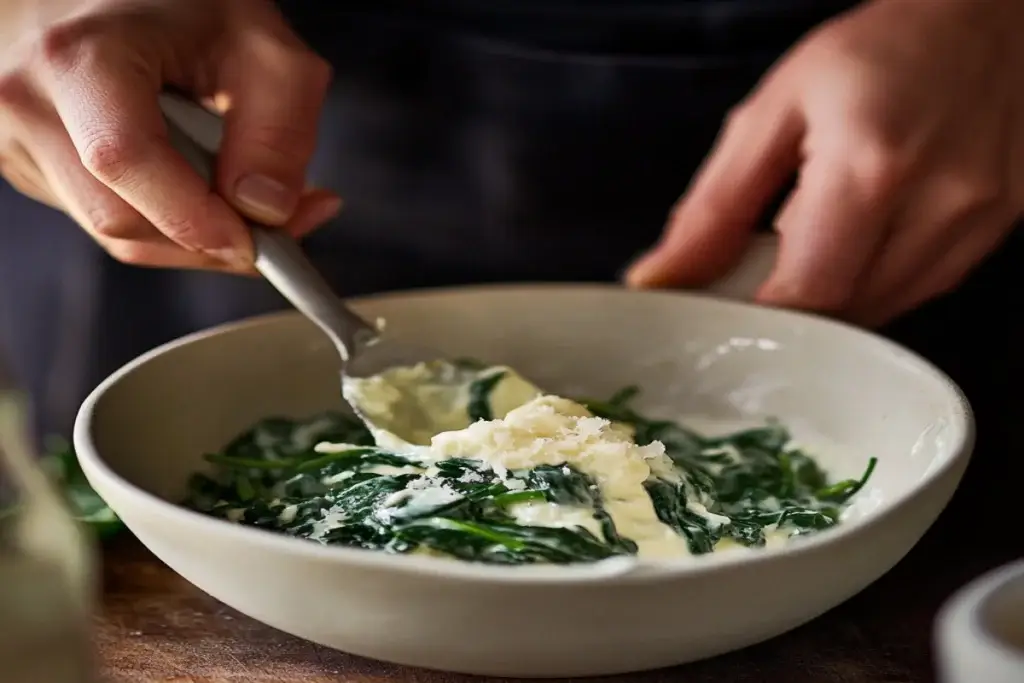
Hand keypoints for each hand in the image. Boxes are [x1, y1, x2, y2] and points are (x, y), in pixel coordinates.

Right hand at [0, 0, 339, 271]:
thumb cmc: (184, 6)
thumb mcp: (262, 49)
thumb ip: (280, 130)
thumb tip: (266, 210)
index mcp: (80, 58)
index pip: (126, 160)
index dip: (198, 216)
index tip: (261, 238)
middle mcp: (31, 102)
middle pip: (123, 219)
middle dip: (211, 237)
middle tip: (282, 221)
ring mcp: (20, 139)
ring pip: (116, 233)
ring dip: (194, 234)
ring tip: (244, 193)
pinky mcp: (31, 165)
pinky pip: (106, 221)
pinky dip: (167, 221)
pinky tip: (199, 185)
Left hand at [626, 0, 1023, 325]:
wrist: (984, 20)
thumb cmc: (875, 53)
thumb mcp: (774, 111)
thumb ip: (714, 207)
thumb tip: (663, 278)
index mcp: (871, 166)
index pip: (806, 293)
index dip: (756, 319)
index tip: (720, 315)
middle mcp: (939, 203)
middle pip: (844, 315)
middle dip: (791, 308)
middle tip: (759, 274)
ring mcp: (978, 224)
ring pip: (882, 312)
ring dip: (833, 296)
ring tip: (816, 240)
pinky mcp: (998, 232)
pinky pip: (918, 292)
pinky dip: (873, 282)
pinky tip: (860, 239)